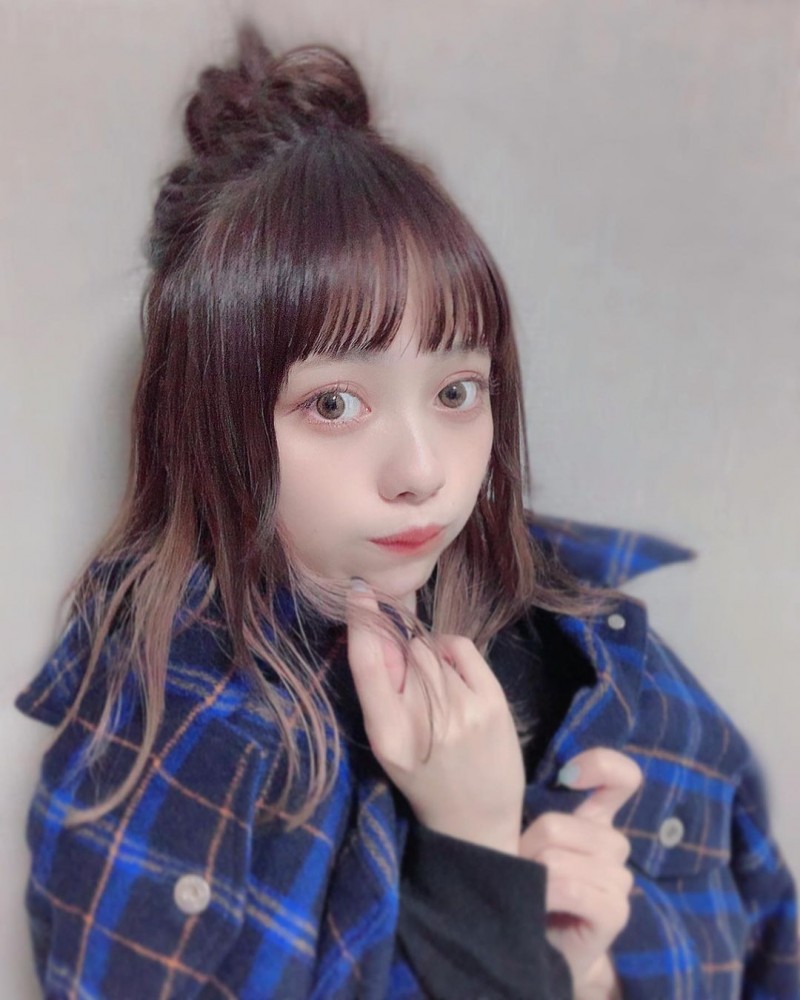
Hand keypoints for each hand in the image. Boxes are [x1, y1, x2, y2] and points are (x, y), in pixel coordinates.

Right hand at [346, 581, 524, 854]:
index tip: (360, 592)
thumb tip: (378, 628)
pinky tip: (455, 676)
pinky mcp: (492, 703)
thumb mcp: (388, 744)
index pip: (367, 665)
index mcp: (387, 736)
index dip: (362, 623)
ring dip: (431, 658)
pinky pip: (462, 647)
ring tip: (439, 694)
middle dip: (405, 653)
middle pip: (405, 650)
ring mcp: (462, 710)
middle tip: (414, 685)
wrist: (476, 824)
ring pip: (432, 649)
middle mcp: (423, 720)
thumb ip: (381, 690)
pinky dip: (454, 651)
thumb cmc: (425, 779)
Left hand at [519, 748, 641, 998]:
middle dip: (525, 847)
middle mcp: (613, 845)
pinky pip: (571, 887)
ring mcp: (619, 881)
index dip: (601, 765)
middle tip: (520, 868)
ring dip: (531, 875)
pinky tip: (540, 904)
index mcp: (596, 820)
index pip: (623, 777)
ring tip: (528, 890)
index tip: (566, 777)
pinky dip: (546, 894)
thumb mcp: (525, 837)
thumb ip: (534, 804)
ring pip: (558, 857)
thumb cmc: (526, 885)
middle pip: (558, 823)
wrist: (533, 947)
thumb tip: (531, 775)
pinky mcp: (616, 913)